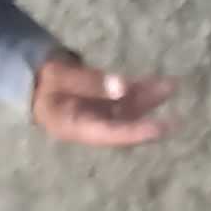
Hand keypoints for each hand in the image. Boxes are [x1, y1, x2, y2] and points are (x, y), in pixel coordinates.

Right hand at [32, 54, 174, 146]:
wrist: (36, 84)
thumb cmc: (44, 83)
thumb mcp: (59, 77)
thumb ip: (89, 82)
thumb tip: (122, 86)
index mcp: (77, 128)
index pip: (111, 133)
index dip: (136, 133)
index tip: (160, 129)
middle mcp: (94, 127)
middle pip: (125, 124)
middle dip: (149, 117)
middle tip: (174, 117)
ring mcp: (101, 117)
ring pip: (130, 110)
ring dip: (149, 100)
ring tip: (171, 86)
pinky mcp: (106, 106)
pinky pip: (127, 99)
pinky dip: (142, 91)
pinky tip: (160, 84)